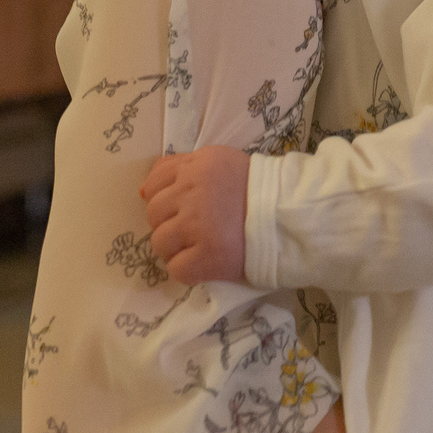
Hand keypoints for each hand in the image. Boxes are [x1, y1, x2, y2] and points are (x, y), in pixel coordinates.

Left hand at [141, 147, 251, 284]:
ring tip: (201, 246)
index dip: (165, 198)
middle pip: (154, 214)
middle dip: (170, 223)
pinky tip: (207, 262)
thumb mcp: (221, 162)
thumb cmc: (257, 189)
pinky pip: (176, 269)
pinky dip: (188, 269)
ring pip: (159, 243)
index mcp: (198, 166)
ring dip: (176, 248)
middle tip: (196, 228)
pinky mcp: (206, 257)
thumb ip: (182, 167)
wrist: (290, 218)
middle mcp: (193, 192)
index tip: (184, 206)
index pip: (155, 182)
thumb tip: (142, 190)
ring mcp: (197, 226)